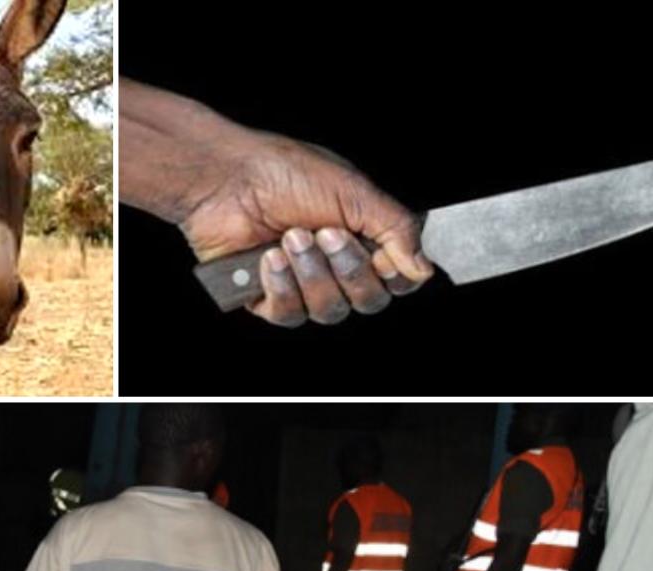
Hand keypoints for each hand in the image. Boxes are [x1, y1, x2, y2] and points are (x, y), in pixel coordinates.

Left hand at [182, 133, 432, 326]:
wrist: (228, 178)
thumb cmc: (286, 173)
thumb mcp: (354, 192)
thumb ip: (396, 229)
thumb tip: (424, 268)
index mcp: (363, 240)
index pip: (398, 280)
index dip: (395, 275)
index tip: (382, 254)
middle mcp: (335, 267)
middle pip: (368, 301)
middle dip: (348, 268)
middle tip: (324, 233)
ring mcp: (302, 285)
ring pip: (329, 311)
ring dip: (311, 273)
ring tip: (290, 237)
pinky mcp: (268, 298)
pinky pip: (288, 314)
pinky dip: (281, 286)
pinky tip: (268, 257)